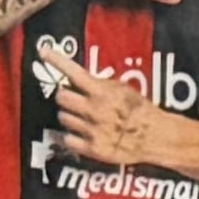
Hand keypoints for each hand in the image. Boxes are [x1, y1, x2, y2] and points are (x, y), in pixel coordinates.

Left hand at [50, 63, 168, 172]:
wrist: (155, 136)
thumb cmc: (140, 111)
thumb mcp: (123, 89)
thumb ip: (100, 84)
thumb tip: (76, 77)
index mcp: (102, 92)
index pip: (74, 72)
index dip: (56, 60)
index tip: (43, 50)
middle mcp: (94, 109)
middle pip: (61, 97)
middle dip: (66, 97)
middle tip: (75, 100)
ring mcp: (92, 129)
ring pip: (63, 118)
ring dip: (70, 117)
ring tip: (86, 119)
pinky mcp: (92, 148)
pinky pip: (67, 139)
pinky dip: (71, 136)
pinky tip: (82, 133)